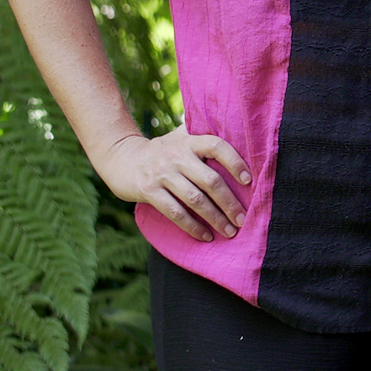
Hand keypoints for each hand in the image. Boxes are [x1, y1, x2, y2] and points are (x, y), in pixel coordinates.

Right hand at [97, 128, 250, 241]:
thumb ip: (202, 135)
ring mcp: (162, 174)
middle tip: (242, 219)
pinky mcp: (149, 191)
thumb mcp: (179, 137)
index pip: (217, 146)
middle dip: (229, 202)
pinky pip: (175, 212)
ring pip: (195, 200)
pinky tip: (205, 236)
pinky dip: (192, 226)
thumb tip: (239, 133)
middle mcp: (177, 156)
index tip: (248, 180)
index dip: (234, 162)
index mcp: (189, 141)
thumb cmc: (162, 150)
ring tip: (229, 231)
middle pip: (210, 180)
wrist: (121, 157)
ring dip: (215, 218)